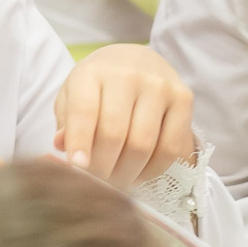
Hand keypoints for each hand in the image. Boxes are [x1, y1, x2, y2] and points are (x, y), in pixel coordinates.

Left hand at [54, 43, 194, 185]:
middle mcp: (128, 74)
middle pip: (114, 134)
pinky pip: (170, 147)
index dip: (80, 143)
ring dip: (127, 173)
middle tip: (97, 185)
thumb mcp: (72, 97)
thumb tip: (64, 148)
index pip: (85, 111)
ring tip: (116, 181)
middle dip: (102, 168)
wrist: (136, 61)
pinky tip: (139, 172)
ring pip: (143, 145)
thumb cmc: (98, 87)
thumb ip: (67, 123)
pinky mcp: (183, 98)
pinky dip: (152, 170)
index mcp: (92, 73)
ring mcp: (159, 86)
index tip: (77, 167)